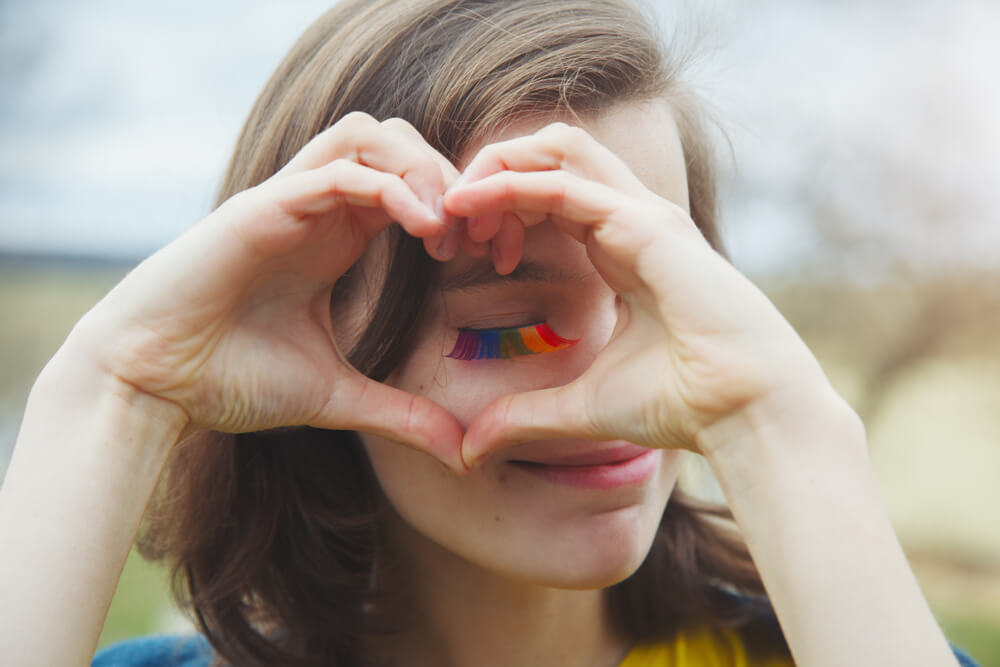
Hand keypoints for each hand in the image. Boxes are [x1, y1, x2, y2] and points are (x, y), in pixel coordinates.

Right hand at [64, 113, 465, 468]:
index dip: (461, 206)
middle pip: (398, 140)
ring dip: (418, 168)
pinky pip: (334, 171)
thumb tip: (461, 453)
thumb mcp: (337, 397)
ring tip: (445, 226)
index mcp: (338, 237)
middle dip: (449, 175)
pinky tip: (419, 227)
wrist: (152, 384)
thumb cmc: (231, 380)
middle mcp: (317, 210)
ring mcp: (289, 203)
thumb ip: (400, 414)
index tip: (494, 253)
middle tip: (478, 234)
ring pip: (366, 136)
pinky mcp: (261, 210)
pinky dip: (384, 186)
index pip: (413, 184)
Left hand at [445, 122, 830, 465]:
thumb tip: (471, 451)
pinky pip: (563, 185)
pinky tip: (467, 208)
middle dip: (488, 174)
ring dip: (494, 169)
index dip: (497, 208)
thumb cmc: (681, 403)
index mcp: (620, 246)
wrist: (745, 412)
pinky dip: (509, 187)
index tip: (461, 252)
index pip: (548, 192)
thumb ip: (523, 417)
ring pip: (555, 149)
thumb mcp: (579, 407)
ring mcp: (642, 215)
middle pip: (549, 153)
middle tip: (448, 223)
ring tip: (452, 209)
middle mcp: (631, 219)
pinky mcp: (646, 226)